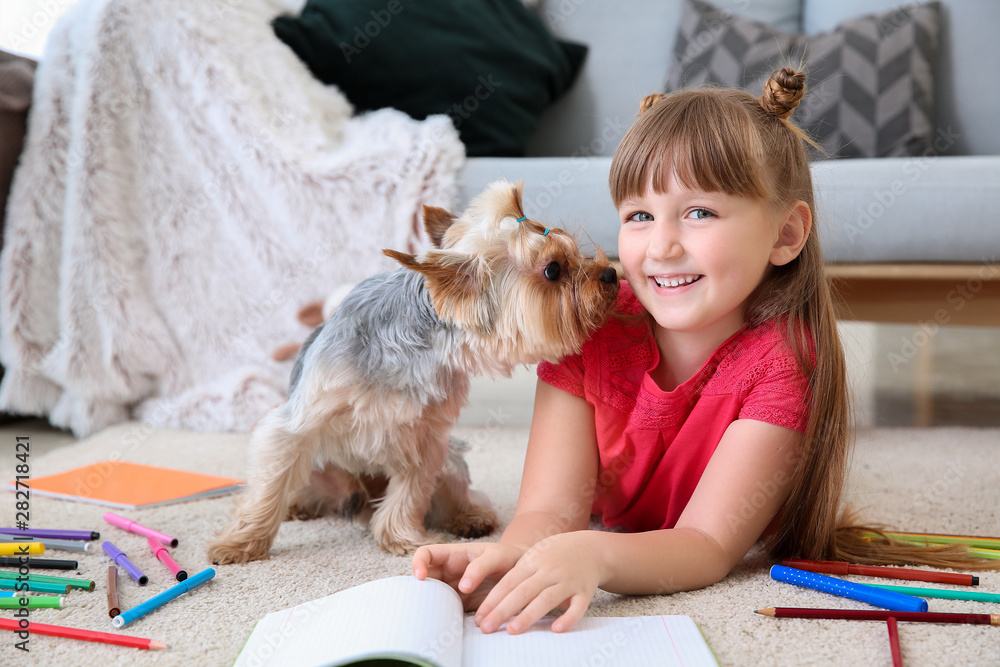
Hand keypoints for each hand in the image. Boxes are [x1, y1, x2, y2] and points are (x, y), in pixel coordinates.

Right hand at [412, 542, 523, 610]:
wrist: (522, 574)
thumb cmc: (508, 558)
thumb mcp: (496, 556)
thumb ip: (480, 567)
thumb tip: (462, 587)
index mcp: (452, 554)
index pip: (425, 554)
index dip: (418, 563)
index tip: (421, 577)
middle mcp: (449, 572)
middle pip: (424, 580)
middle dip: (421, 592)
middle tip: (424, 605)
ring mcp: (453, 589)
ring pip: (433, 598)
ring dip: (432, 607)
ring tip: (436, 618)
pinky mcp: (462, 605)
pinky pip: (447, 611)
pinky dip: (445, 618)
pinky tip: (449, 626)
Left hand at [474, 531, 602, 634]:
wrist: (590, 548)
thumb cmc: (554, 555)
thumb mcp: (533, 557)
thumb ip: (516, 575)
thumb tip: (491, 601)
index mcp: (532, 561)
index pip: (508, 582)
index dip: (493, 600)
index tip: (479, 617)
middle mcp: (549, 571)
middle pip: (523, 592)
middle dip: (502, 610)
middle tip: (486, 628)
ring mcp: (567, 581)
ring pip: (547, 599)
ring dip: (529, 615)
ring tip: (512, 630)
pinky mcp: (585, 592)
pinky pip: (578, 607)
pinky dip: (568, 618)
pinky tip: (556, 629)